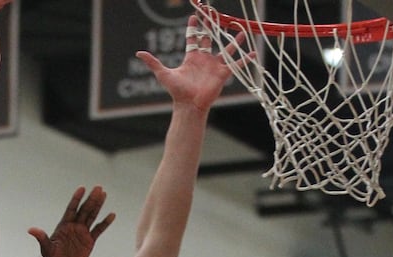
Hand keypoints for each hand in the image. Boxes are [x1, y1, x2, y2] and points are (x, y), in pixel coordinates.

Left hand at [29, 186, 114, 256]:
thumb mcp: (46, 248)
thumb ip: (41, 238)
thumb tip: (31, 230)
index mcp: (64, 225)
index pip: (71, 209)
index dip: (76, 199)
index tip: (82, 188)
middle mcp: (74, 226)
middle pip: (84, 209)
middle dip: (91, 199)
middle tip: (98, 187)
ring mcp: (82, 232)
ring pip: (92, 216)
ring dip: (98, 205)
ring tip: (104, 194)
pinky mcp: (89, 240)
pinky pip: (99, 230)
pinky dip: (105, 223)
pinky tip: (112, 215)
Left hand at [134, 15, 249, 113]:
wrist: (189, 105)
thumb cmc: (176, 91)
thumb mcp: (163, 73)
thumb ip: (153, 62)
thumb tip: (139, 53)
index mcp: (192, 57)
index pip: (193, 38)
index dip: (194, 27)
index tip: (195, 16)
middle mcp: (204, 60)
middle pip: (210, 39)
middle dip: (213, 27)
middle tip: (216, 15)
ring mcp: (214, 66)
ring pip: (226, 49)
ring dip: (234, 41)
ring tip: (241, 30)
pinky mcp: (222, 74)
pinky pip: (236, 65)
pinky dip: (244, 59)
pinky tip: (253, 52)